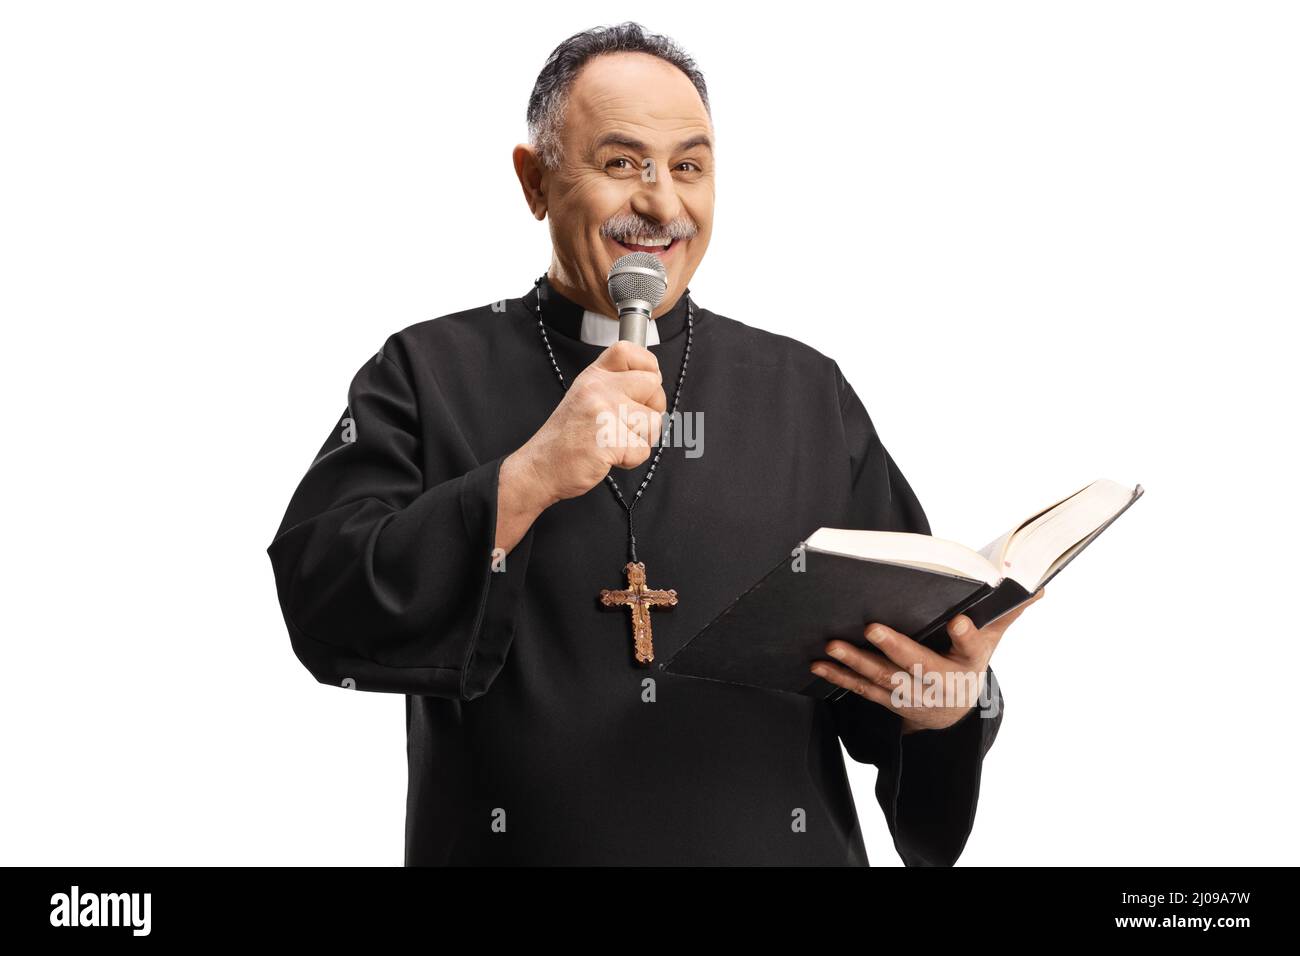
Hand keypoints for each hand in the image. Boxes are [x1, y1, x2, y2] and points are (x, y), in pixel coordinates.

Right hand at [517, 340, 667, 501]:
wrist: (542, 467)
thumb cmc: (565, 438)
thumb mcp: (585, 397)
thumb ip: (614, 384)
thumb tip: (651, 381)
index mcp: (594, 376)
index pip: (630, 351)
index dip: (647, 367)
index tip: (645, 385)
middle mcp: (598, 389)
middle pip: (652, 385)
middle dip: (651, 408)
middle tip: (629, 423)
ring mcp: (604, 413)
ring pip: (654, 420)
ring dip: (641, 438)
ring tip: (615, 441)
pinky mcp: (610, 440)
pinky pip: (643, 450)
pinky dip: (631, 459)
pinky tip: (609, 455)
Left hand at [810, 587, 1044, 733]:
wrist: (953, 713)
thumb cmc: (968, 662)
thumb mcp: (991, 640)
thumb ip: (1006, 613)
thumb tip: (1037, 586)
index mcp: (969, 662)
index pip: (974, 648)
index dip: (966, 636)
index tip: (958, 622)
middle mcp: (941, 681)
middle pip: (919, 665)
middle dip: (895, 648)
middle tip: (872, 628)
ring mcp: (912, 694)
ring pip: (883, 678)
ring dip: (856, 662)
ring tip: (833, 645)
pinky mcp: (889, 700)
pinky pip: (862, 689)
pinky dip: (840, 677)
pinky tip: (819, 663)